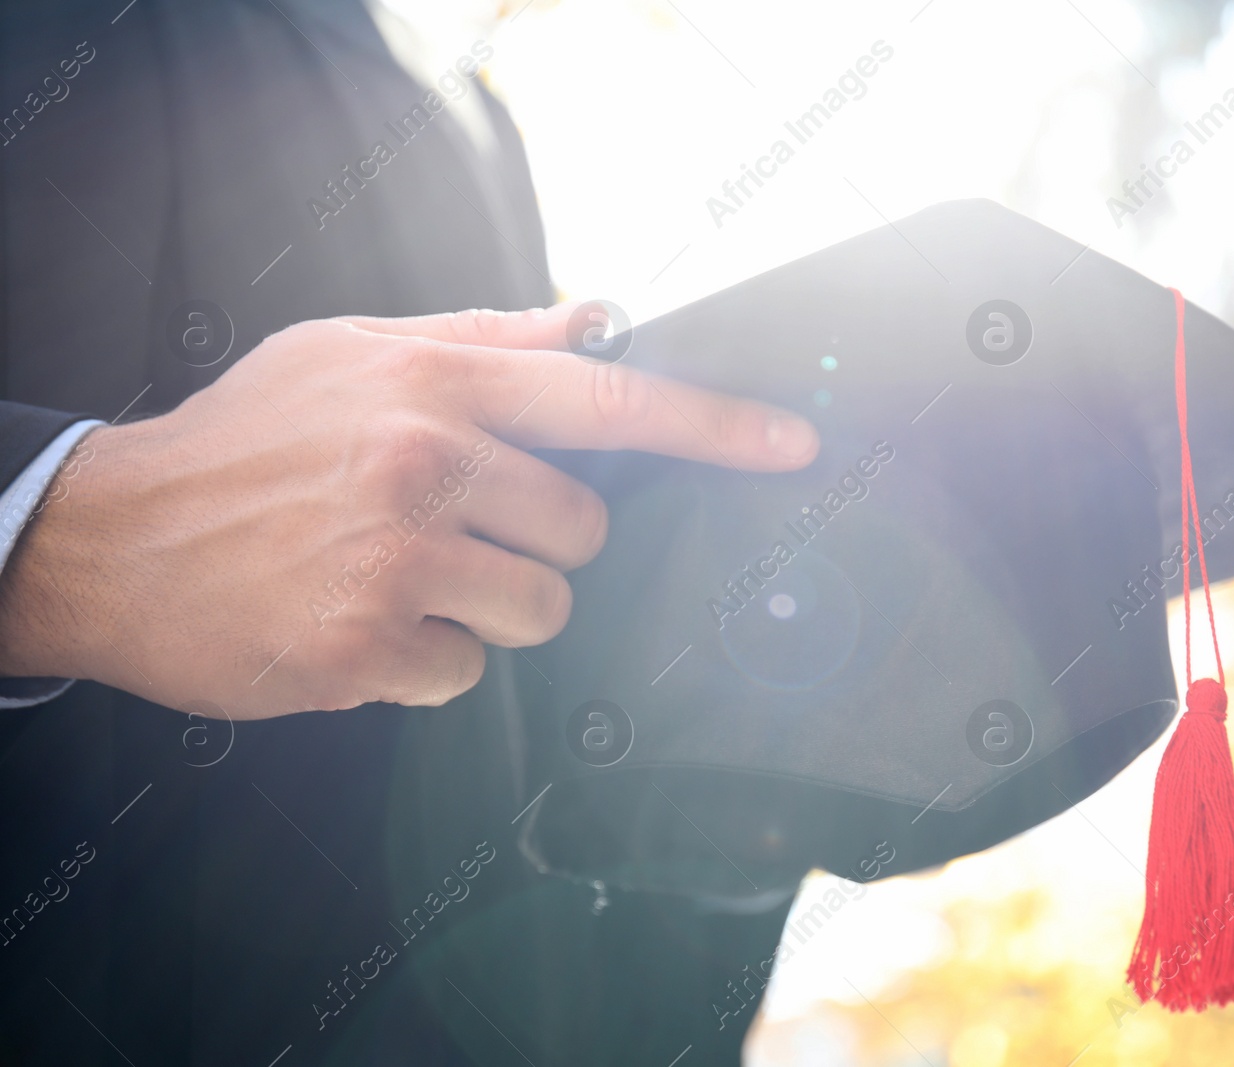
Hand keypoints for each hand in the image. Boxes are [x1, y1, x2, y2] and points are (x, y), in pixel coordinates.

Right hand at [0, 304, 818, 717]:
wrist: (113, 537)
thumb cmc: (247, 439)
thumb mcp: (354, 352)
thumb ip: (487, 339)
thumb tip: (598, 317)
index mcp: (436, 385)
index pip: (613, 400)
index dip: (717, 425)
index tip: (795, 444)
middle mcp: (428, 464)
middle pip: (586, 531)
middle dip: (538, 541)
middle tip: (453, 529)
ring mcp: (399, 561)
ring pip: (540, 610)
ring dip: (486, 607)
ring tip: (398, 576)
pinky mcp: (367, 648)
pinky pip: (465, 672)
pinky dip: (424, 659)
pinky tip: (357, 621)